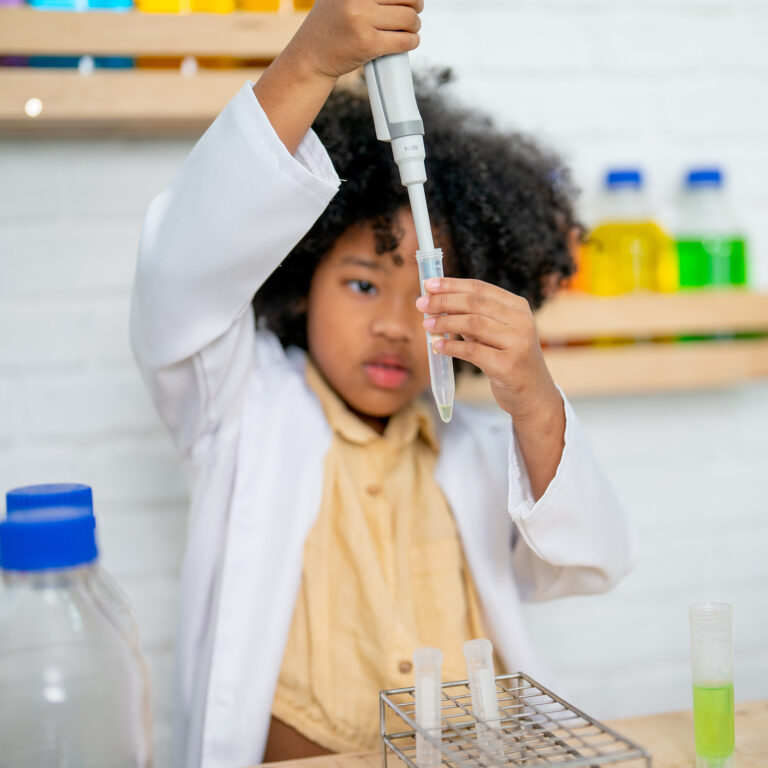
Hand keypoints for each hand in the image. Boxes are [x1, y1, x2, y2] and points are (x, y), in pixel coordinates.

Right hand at [289, 0, 422, 81]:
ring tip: (411, 28)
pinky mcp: (368, 44)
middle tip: (414, 10)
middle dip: (415, 4)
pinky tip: (410, 41)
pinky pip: (403, 41)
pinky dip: (412, 41)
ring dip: (415, 25)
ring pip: (408, 19)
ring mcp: (362, 21)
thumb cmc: (328, 25)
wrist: (311, 56)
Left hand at [417, 277, 558, 420]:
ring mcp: (517, 343)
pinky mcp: (508, 365)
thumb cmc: (508, 359)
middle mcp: (521, 321)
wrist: (533, 394)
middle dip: (443, 301)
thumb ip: (473, 317)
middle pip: (474, 303)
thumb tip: (436, 303)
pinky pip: (472, 351)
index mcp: (518, 307)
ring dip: (445, 322)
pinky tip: (437, 346)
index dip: (452, 284)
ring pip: (472, 324)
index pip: (480, 288)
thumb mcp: (496, 333)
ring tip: (426, 324)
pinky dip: (451, 346)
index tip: (429, 284)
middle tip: (421, 303)